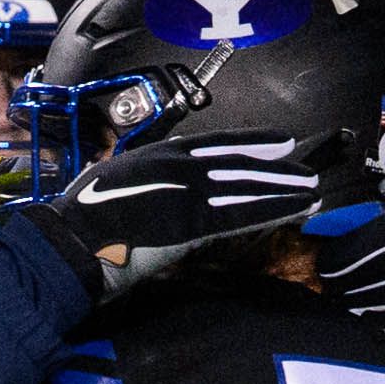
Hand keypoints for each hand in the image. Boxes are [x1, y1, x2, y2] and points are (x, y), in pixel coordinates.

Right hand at [44, 134, 320, 299]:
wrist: (71, 241)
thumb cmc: (82, 217)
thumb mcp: (114, 181)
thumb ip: (145, 178)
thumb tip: (160, 185)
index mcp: (160, 154)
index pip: (216, 144)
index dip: (252, 142)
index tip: (281, 143)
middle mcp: (179, 167)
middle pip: (240, 165)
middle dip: (277, 169)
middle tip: (307, 172)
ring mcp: (188, 193)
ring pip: (248, 189)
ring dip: (284, 190)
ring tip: (313, 190)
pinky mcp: (193, 224)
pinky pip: (243, 216)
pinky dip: (274, 211)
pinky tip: (298, 209)